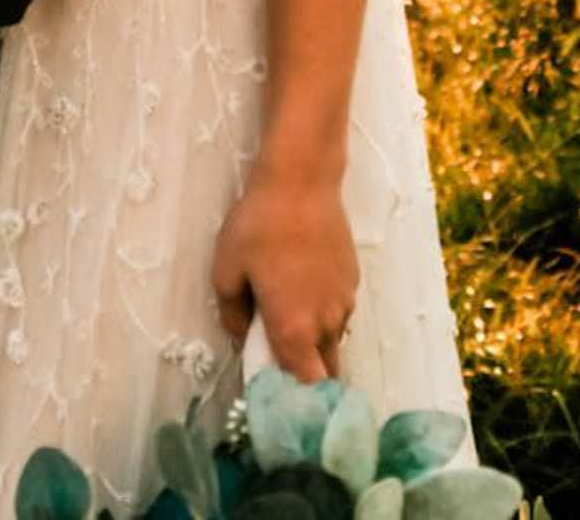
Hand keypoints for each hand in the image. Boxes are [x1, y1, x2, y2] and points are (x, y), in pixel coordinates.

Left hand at [211, 171, 357, 379]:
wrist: (302, 180)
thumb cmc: (258, 226)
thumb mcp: (226, 271)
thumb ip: (232, 316)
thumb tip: (243, 337)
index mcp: (295, 330)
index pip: (307, 387)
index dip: (295, 398)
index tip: (277, 392)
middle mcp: (327, 323)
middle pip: (326, 370)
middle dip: (306, 374)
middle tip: (278, 355)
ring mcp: (345, 301)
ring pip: (333, 339)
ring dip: (314, 340)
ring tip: (285, 309)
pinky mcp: (353, 279)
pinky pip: (339, 311)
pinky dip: (323, 312)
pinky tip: (301, 283)